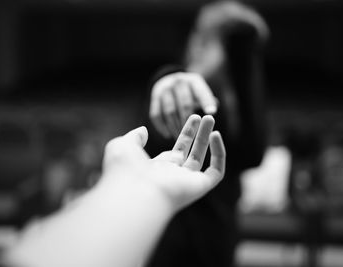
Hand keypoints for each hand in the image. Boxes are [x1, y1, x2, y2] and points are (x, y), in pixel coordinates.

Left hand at [101, 115, 224, 210]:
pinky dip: (219, 154)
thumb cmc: (124, 171)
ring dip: (208, 138)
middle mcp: (173, 176)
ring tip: (210, 118)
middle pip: (192, 153)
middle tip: (206, 116)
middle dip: (199, 134)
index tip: (193, 118)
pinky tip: (216, 135)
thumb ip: (134, 137)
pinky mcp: (199, 187)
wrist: (133, 192)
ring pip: (203, 159)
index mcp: (158, 169)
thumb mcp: (123, 146)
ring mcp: (186, 182)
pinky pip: (215, 172)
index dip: (187, 134)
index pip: (178, 151)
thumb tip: (143, 130)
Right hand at [149, 72, 217, 138]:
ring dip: (175, 126)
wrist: (170, 82)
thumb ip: (207, 101)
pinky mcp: (154, 97)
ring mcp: (165, 89)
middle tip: (192, 136)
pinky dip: (162, 126)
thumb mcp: (200, 92)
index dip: (206, 102)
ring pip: (170, 112)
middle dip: (189, 121)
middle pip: (185, 104)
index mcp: (193, 81)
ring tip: (180, 137)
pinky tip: (168, 135)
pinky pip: (156, 114)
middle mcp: (178, 82)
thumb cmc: (191, 92)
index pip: (201, 92)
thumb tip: (212, 111)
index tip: (212, 113)